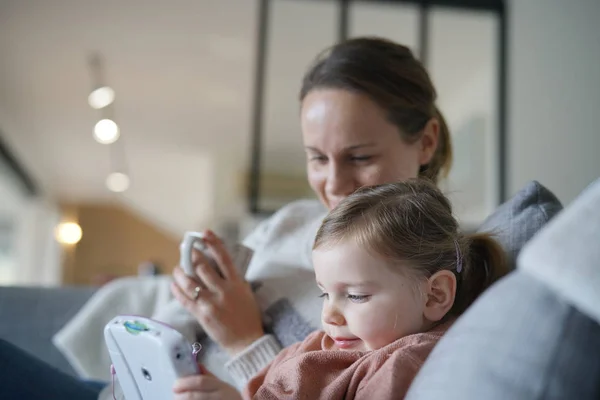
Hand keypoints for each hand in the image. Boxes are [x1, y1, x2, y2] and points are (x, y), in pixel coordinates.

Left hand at [172, 230, 264, 354]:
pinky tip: (174, 284)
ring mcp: (212, 303)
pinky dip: (177, 290)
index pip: (224, 258)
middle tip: (186, 249)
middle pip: (203, 267)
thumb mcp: (245, 292)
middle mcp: (224, 291)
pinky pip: (185, 299)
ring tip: (178, 268)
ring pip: (190, 282)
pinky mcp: (202, 315)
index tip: (205, 233)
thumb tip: (217, 264)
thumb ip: (232, 279)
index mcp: (237, 283)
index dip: (214, 243)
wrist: (247, 341)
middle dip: (192, 256)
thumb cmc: (247, 316)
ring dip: (181, 272)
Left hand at [173, 365, 241, 399]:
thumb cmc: (229, 397)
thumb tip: (195, 364)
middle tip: (175, 394)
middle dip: (180, 395)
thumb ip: (207, 376)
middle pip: (194, 396)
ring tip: (179, 399)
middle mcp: (218, 397)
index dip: (185, 383)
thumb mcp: (222, 384)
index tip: (175, 384)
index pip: (201, 382)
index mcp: (220, 386)